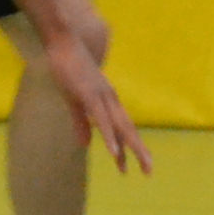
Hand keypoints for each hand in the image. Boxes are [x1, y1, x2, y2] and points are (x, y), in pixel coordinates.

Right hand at [42, 35, 152, 174]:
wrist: (64, 42)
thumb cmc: (69, 69)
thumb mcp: (75, 100)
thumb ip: (81, 123)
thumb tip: (85, 145)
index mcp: (109, 101)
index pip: (124, 127)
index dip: (132, 146)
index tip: (140, 165)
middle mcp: (111, 100)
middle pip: (128, 129)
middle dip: (139, 151)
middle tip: (149, 172)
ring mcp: (102, 98)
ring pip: (120, 127)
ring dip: (130, 148)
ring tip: (138, 167)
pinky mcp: (90, 97)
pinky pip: (102, 121)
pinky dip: (110, 138)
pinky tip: (116, 152)